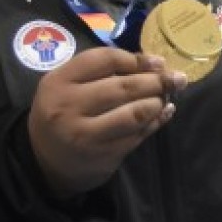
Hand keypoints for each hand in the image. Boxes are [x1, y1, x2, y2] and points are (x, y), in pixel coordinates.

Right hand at [27, 47, 186, 196]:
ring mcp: (86, 135)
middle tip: (177, 78)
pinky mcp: (103, 156)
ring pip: (135, 113)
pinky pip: (138, 135)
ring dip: (157, 102)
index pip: (105, 59)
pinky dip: (156, 121)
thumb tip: (154, 63)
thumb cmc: (63, 112)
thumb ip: (103, 70)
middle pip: (124, 87)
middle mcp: (68, 107)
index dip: (136, 59)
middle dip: (157, 81)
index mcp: (59, 82)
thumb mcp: (69, 85)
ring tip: (166, 97)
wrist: (44, 163)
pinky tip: (164, 112)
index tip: (157, 62)